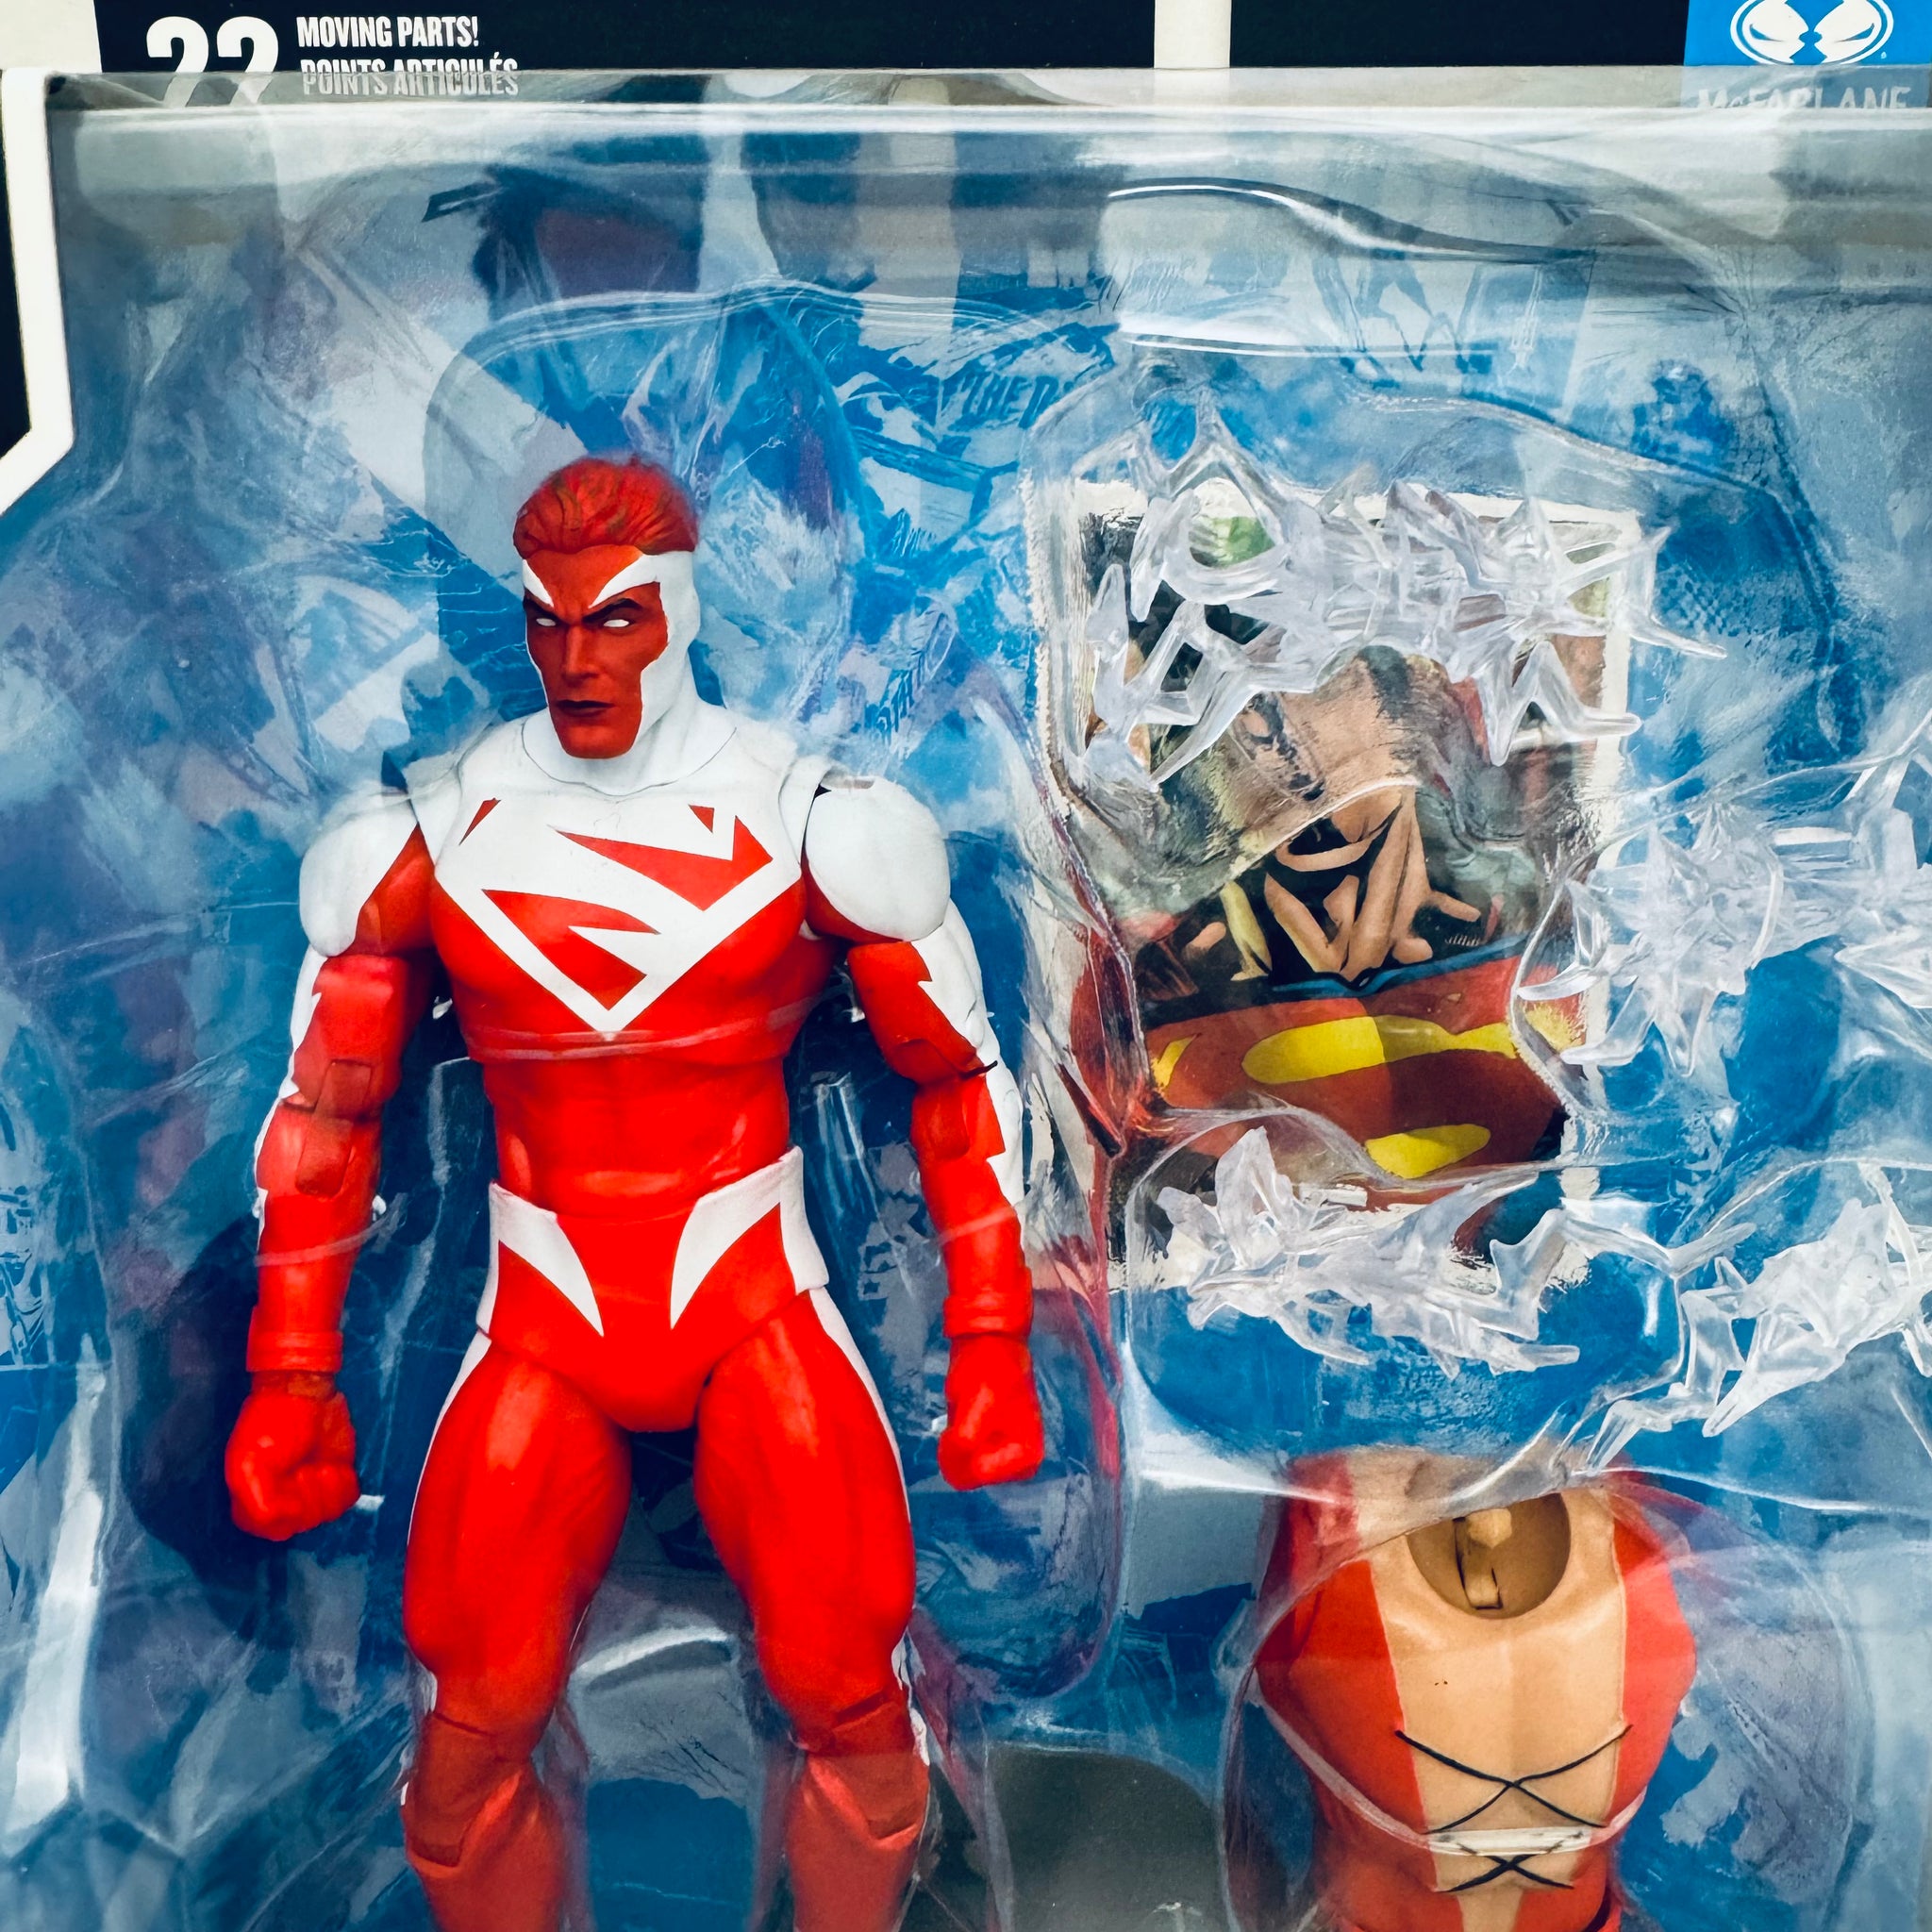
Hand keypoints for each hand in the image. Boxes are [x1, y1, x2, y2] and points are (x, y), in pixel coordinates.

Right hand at [226, 1373, 360, 1539]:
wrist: (303, 1390)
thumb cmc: (271, 1423)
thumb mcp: (249, 1465)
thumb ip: (258, 1505)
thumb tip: (286, 1520)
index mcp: (254, 1500)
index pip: (272, 1529)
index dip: (285, 1515)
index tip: (288, 1489)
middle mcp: (284, 1499)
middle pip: (304, 1523)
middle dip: (308, 1495)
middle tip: (303, 1468)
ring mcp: (312, 1489)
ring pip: (327, 1514)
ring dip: (327, 1488)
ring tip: (319, 1464)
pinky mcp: (337, 1479)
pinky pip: (348, 1500)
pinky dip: (344, 1483)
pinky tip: (334, 1465)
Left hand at [939, 1334, 1043, 1490]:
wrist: (989, 1341)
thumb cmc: (988, 1369)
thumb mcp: (976, 1403)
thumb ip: (966, 1441)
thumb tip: (953, 1473)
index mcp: (1026, 1457)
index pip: (976, 1474)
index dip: (960, 1448)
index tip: (965, 1418)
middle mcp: (1020, 1463)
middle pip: (969, 1476)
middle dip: (958, 1446)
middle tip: (965, 1412)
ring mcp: (1004, 1456)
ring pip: (961, 1466)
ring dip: (956, 1439)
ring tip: (967, 1410)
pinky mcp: (989, 1447)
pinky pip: (960, 1455)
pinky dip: (955, 1437)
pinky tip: (964, 1413)